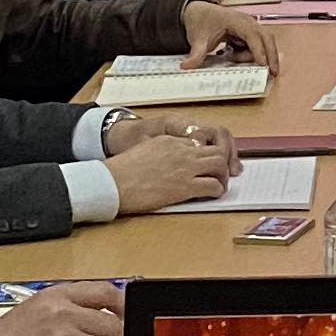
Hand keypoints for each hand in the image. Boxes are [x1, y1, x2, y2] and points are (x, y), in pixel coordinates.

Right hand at [107, 126, 232, 213]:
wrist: (113, 182)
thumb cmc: (121, 171)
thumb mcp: (143, 150)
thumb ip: (159, 152)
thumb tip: (165, 162)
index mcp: (169, 140)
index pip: (198, 142)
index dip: (205, 154)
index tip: (205, 164)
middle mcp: (181, 151)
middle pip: (214, 150)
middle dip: (221, 162)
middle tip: (219, 174)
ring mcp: (185, 168)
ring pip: (219, 165)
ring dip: (222, 175)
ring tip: (219, 184)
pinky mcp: (185, 187)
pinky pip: (213, 186)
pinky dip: (217, 190)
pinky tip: (212, 194)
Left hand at [182, 2, 270, 66]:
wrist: (198, 12)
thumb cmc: (201, 22)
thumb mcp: (197, 39)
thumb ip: (195, 54)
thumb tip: (186, 66)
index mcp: (236, 20)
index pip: (252, 36)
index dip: (258, 51)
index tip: (262, 65)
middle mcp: (247, 22)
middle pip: (267, 37)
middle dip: (271, 55)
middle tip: (273, 73)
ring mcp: (250, 26)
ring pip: (265, 41)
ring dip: (262, 55)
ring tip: (245, 64)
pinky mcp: (249, 32)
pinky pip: (259, 43)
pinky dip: (257, 53)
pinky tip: (239, 59)